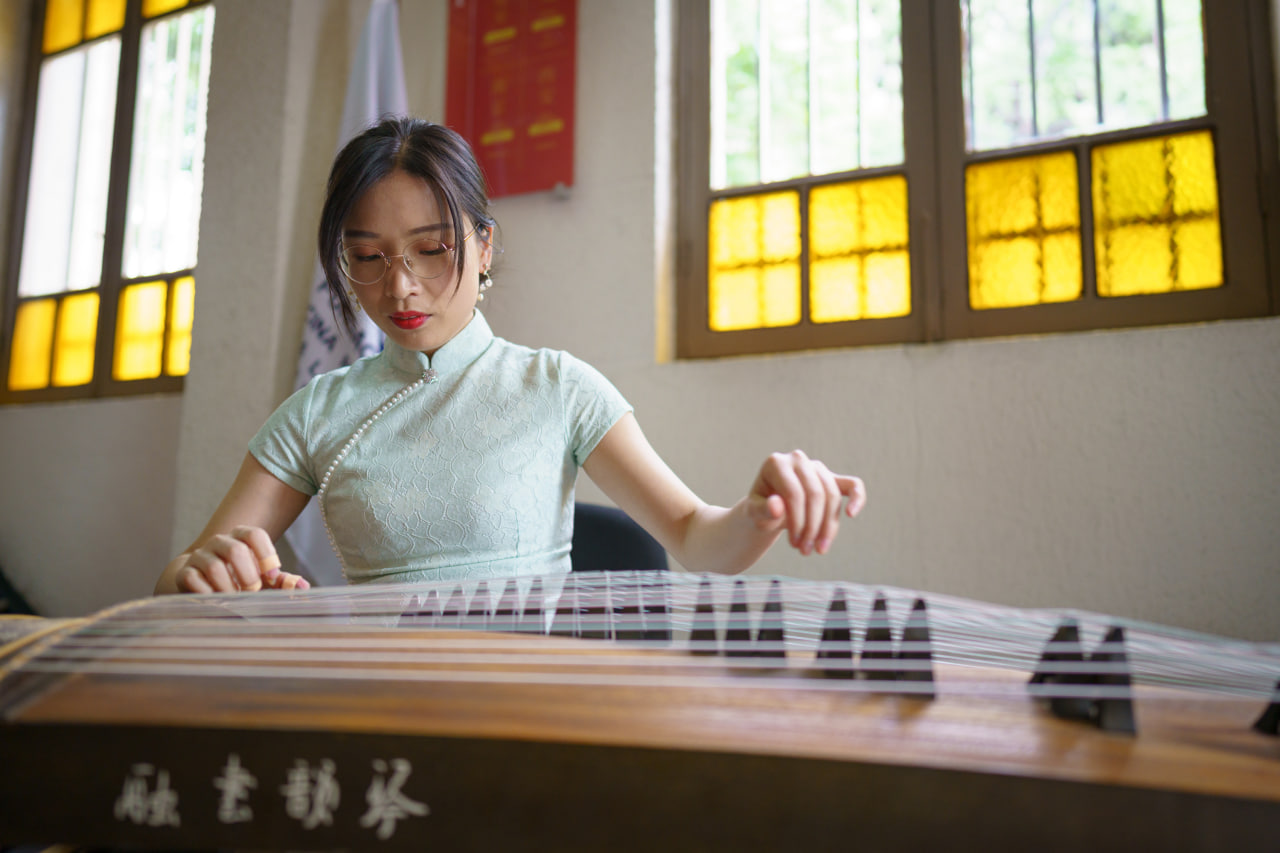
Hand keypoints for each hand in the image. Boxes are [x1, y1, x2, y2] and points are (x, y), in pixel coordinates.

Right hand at [174, 525, 309, 592]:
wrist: (200, 582)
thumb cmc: (239, 579)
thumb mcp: (261, 579)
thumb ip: (282, 582)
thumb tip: (304, 587)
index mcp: (241, 537)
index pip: (255, 534)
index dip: (266, 554)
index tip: (271, 576)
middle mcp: (219, 542)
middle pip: (235, 550)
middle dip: (248, 575)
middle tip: (253, 592)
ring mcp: (200, 556)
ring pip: (215, 567)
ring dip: (229, 589)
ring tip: (235, 600)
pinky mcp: (185, 573)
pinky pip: (194, 580)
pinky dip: (209, 594)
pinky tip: (217, 602)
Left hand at [746, 450, 865, 555]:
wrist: (769, 509)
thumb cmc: (761, 509)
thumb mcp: (754, 513)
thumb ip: (762, 510)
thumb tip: (777, 506)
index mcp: (776, 463)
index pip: (794, 493)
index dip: (797, 521)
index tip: (794, 544)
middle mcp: (798, 459)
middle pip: (815, 494)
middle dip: (813, 527)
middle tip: (805, 551)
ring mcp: (817, 467)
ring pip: (832, 496)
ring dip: (828, 527)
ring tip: (818, 549)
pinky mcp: (832, 478)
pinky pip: (852, 485)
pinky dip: (857, 498)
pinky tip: (852, 514)